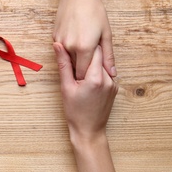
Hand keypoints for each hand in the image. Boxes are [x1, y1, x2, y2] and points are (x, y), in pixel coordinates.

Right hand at [53, 0, 116, 79]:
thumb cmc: (94, 11)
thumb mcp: (106, 34)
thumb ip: (108, 56)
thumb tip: (112, 73)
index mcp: (84, 48)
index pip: (84, 73)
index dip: (89, 76)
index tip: (94, 76)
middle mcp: (69, 47)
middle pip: (75, 67)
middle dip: (82, 68)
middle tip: (91, 61)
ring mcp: (60, 42)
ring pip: (68, 59)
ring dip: (75, 59)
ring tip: (84, 47)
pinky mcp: (54, 37)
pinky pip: (62, 50)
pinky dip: (69, 50)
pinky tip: (76, 39)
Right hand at [53, 42, 118, 171]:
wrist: (88, 131)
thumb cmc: (75, 111)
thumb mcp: (66, 86)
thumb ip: (64, 64)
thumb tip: (58, 46)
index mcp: (96, 77)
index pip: (94, 50)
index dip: (84, 44)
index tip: (76, 41)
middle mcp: (108, 79)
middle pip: (100, 56)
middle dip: (88, 52)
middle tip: (75, 50)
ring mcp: (113, 84)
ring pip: (103, 64)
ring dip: (92, 61)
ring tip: (79, 64)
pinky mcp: (114, 88)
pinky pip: (105, 73)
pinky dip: (96, 71)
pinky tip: (86, 76)